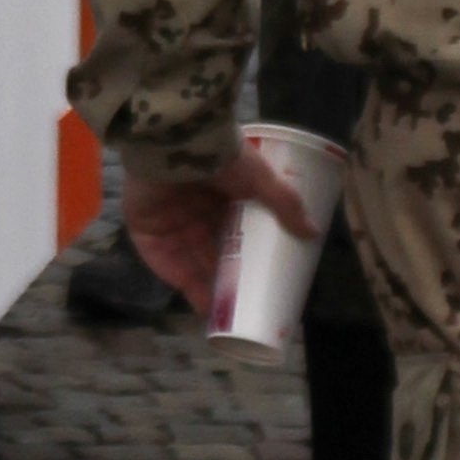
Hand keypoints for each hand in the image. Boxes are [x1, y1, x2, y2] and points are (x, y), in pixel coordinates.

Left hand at [124, 134, 323, 315]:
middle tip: (249, 305)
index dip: (244, 255)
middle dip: (228, 277)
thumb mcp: (259, 176)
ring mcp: (168, 223)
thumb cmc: (218, 157)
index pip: (231, 232)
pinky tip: (206, 309)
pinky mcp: (146, 233)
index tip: (263, 278)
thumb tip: (314, 232)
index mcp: (216, 195)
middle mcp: (192, 211)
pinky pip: (167, 267)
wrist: (174, 142)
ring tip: (232, 317)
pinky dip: (186, 287)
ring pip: (191, 265)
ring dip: (210, 289)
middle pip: (211, 252)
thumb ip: (284, 203)